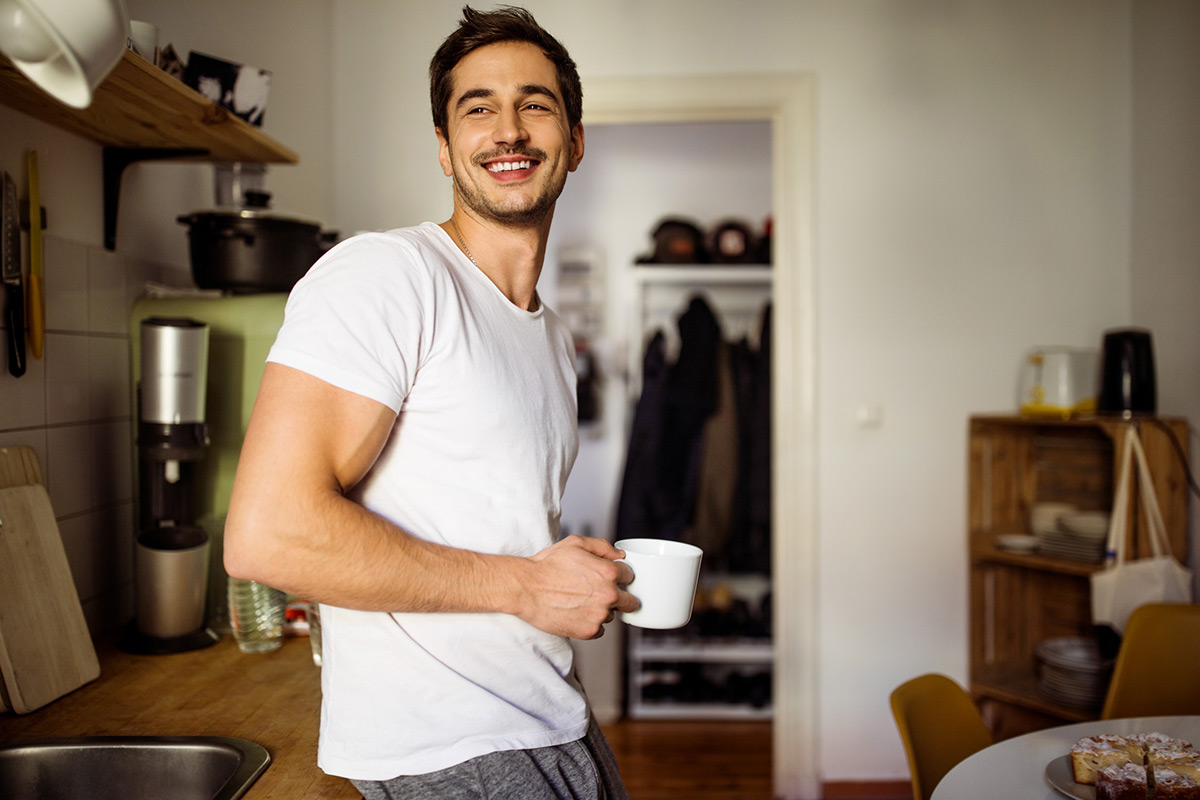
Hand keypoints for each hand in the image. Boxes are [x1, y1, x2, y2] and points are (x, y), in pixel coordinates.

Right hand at [516, 535, 638, 639]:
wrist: (526, 588)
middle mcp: (609, 595)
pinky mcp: (589, 631)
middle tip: (600, 593)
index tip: (607, 577)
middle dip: (620, 596)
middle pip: (630, 601)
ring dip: (602, 610)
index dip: (618, 575)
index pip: (629, 576)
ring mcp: (600, 615)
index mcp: (609, 572)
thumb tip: (619, 555)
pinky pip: (600, 629)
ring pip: (612, 614)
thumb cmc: (547, 565)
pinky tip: (576, 612)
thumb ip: (603, 547)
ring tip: (580, 601)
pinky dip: (591, 623)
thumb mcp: (575, 544)